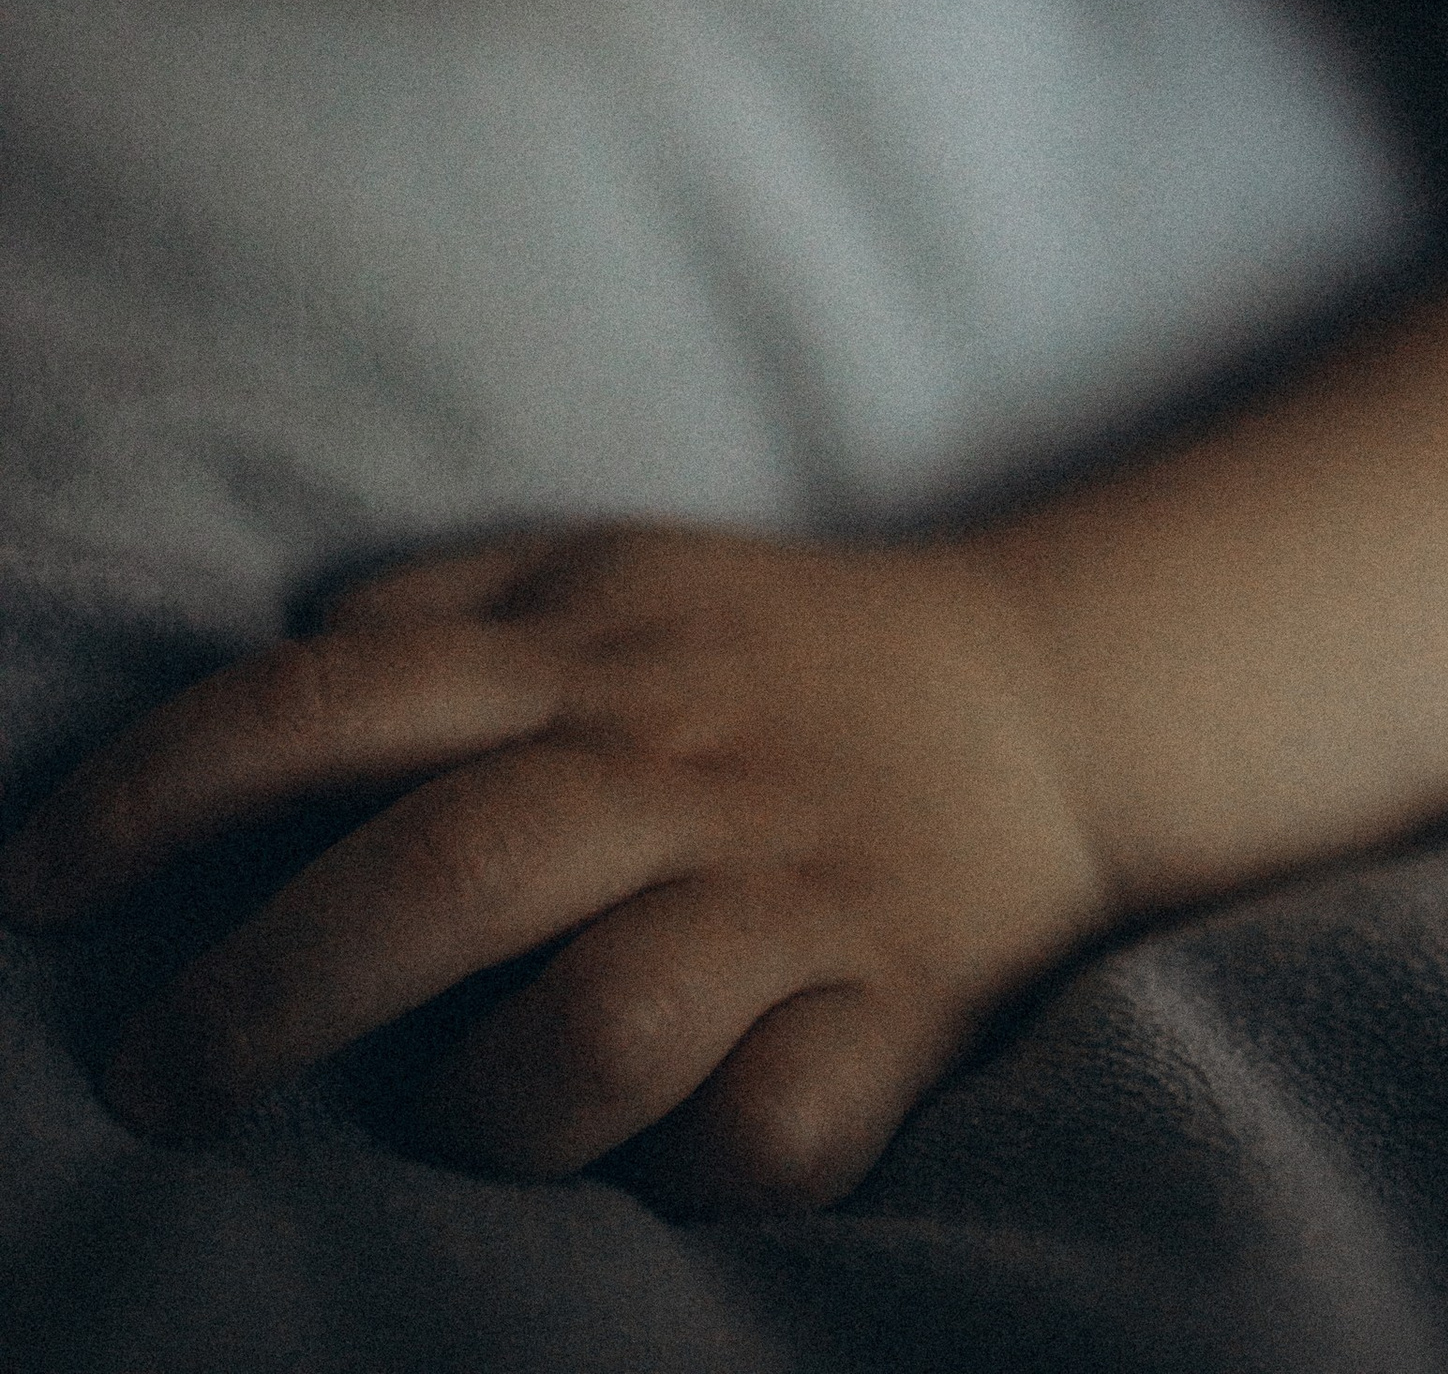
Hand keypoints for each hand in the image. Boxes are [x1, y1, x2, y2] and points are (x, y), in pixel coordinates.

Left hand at [0, 524, 1109, 1212]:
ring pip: (604, 1026)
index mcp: (587, 655)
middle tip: (159, 1084)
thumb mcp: (607, 569)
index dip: (163, 786)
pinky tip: (652, 1166)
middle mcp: (674, 770)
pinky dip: (695, 1176)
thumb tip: (272, 656)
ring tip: (435, 1133)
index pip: (338, 700)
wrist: (1049, 695)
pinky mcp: (893, 1016)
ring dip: (481, 1108)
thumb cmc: (770, 654)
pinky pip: (775, 1137)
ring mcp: (788, 897)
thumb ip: (440, 605)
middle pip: (449, 870)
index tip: (38, 887)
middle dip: (267, 991)